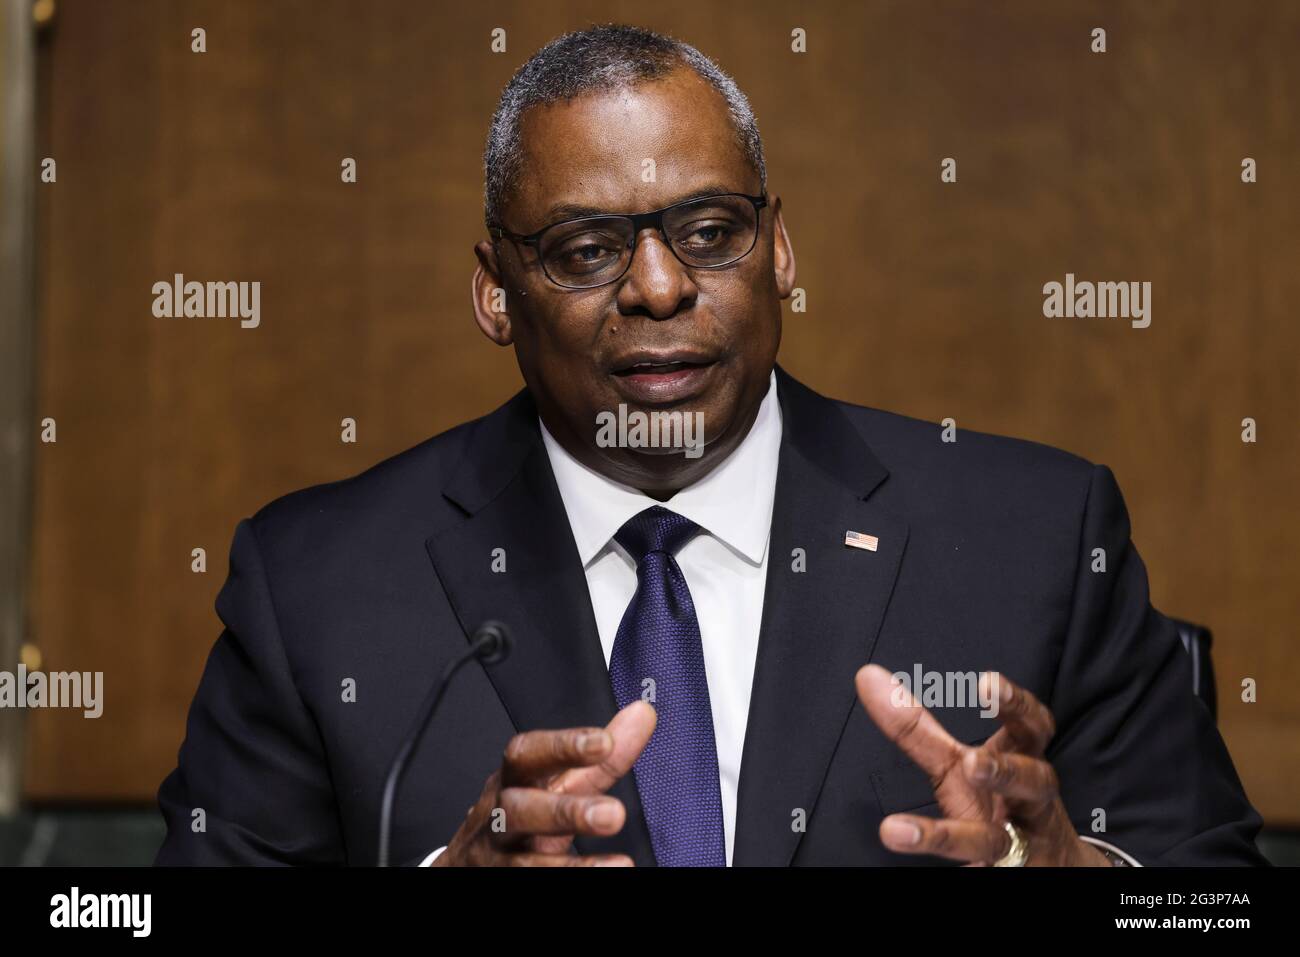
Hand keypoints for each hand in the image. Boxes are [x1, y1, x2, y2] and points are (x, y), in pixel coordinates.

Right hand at [434, 700, 655, 865]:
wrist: (470, 865)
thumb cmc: (524, 814)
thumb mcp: (559, 783)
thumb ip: (601, 756)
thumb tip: (642, 714)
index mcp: (514, 780)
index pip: (527, 754)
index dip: (562, 747)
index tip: (603, 742)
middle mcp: (500, 818)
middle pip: (521, 811)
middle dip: (566, 811)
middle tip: (614, 814)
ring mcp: (499, 859)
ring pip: (526, 863)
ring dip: (572, 865)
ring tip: (620, 866)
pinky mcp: (503, 884)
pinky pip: (536, 886)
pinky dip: (570, 883)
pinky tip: (605, 880)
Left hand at [855, 664, 1109, 865]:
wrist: (1053, 865)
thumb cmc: (998, 803)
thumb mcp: (957, 765)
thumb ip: (916, 726)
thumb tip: (868, 677)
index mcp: (1022, 762)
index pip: (1031, 728)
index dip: (1015, 705)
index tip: (986, 684)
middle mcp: (1028, 803)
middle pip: (1034, 783)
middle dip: (1006, 772)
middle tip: (973, 764)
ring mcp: (1020, 846)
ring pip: (998, 843)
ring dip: (956, 836)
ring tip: (905, 830)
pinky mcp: (1006, 875)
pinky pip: (984, 875)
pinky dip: (960, 872)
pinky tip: (922, 860)